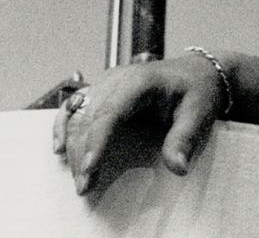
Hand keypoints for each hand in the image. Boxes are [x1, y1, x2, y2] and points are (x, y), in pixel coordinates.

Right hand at [50, 53, 226, 195]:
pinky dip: (63, 125)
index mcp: (141, 80)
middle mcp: (119, 78)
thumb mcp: (200, 112)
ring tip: (77, 176)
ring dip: (70, 144)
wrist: (198, 72)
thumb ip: (185, 138)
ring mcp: (108, 82)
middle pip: (88, 116)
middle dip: (82, 152)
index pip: (111, 111)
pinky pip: (75, 106)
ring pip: (76, 112)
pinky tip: (59, 148)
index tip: (90, 169)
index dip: (97, 141)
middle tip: (84, 186)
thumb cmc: (199, 90)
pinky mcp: (103, 90)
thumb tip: (177, 167)